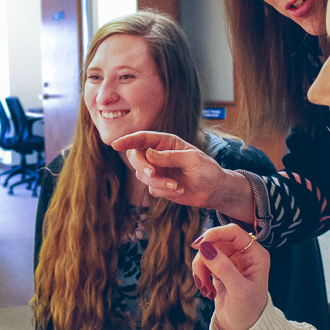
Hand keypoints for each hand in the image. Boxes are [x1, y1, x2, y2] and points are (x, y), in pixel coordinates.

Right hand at [112, 131, 251, 217]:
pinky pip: (151, 189)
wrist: (214, 191)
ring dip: (158, 182)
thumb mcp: (191, 159)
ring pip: (142, 175)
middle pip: (135, 156)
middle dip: (141, 166)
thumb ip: (169, 156)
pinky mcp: (159, 186)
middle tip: (152, 174)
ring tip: (176, 186)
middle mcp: (158, 154)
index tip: (116, 145)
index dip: (128, 140)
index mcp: (165, 142)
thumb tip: (148, 154)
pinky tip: (179, 189)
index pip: (142, 138)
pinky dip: (163, 191)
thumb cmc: (206, 169)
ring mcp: (157, 170)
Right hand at [192, 224, 270, 329]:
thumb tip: (205, 248)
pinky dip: (201, 276)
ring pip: (207, 252)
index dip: (214, 234)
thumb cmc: (249, 311)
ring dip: (201, 269)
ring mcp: (231, 261)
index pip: (232, 232)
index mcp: (255, 254)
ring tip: (205, 289)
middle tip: (200, 275)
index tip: (199, 245)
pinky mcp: (220, 270)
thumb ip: (223, 268)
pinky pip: (204, 264)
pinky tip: (207, 291)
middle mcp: (244, 254)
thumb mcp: (239, 290)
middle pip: (215, 241)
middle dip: (204, 258)